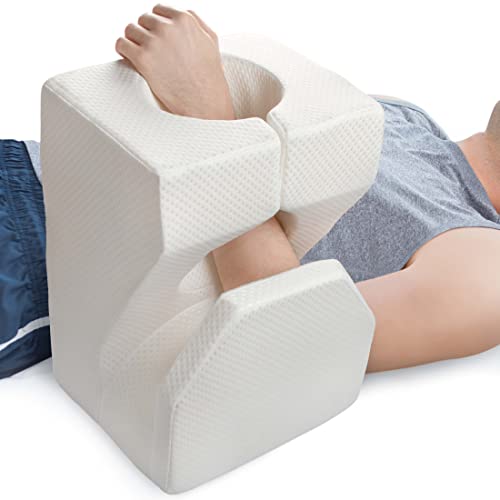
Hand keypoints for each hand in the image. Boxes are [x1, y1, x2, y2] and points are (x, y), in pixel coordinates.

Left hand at [116, 5, 234, 119]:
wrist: (204, 103)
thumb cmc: (209, 77)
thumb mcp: (211, 41)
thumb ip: (196, 22)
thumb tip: (182, 13)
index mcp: (184, 20)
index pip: (159, 10)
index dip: (157, 25)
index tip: (157, 37)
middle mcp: (168, 27)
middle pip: (143, 20)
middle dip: (146, 34)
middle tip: (152, 51)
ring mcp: (154, 42)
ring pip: (130, 30)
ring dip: (133, 42)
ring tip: (141, 56)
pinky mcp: (143, 58)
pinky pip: (121, 44)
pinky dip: (123, 51)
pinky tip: (131, 59)